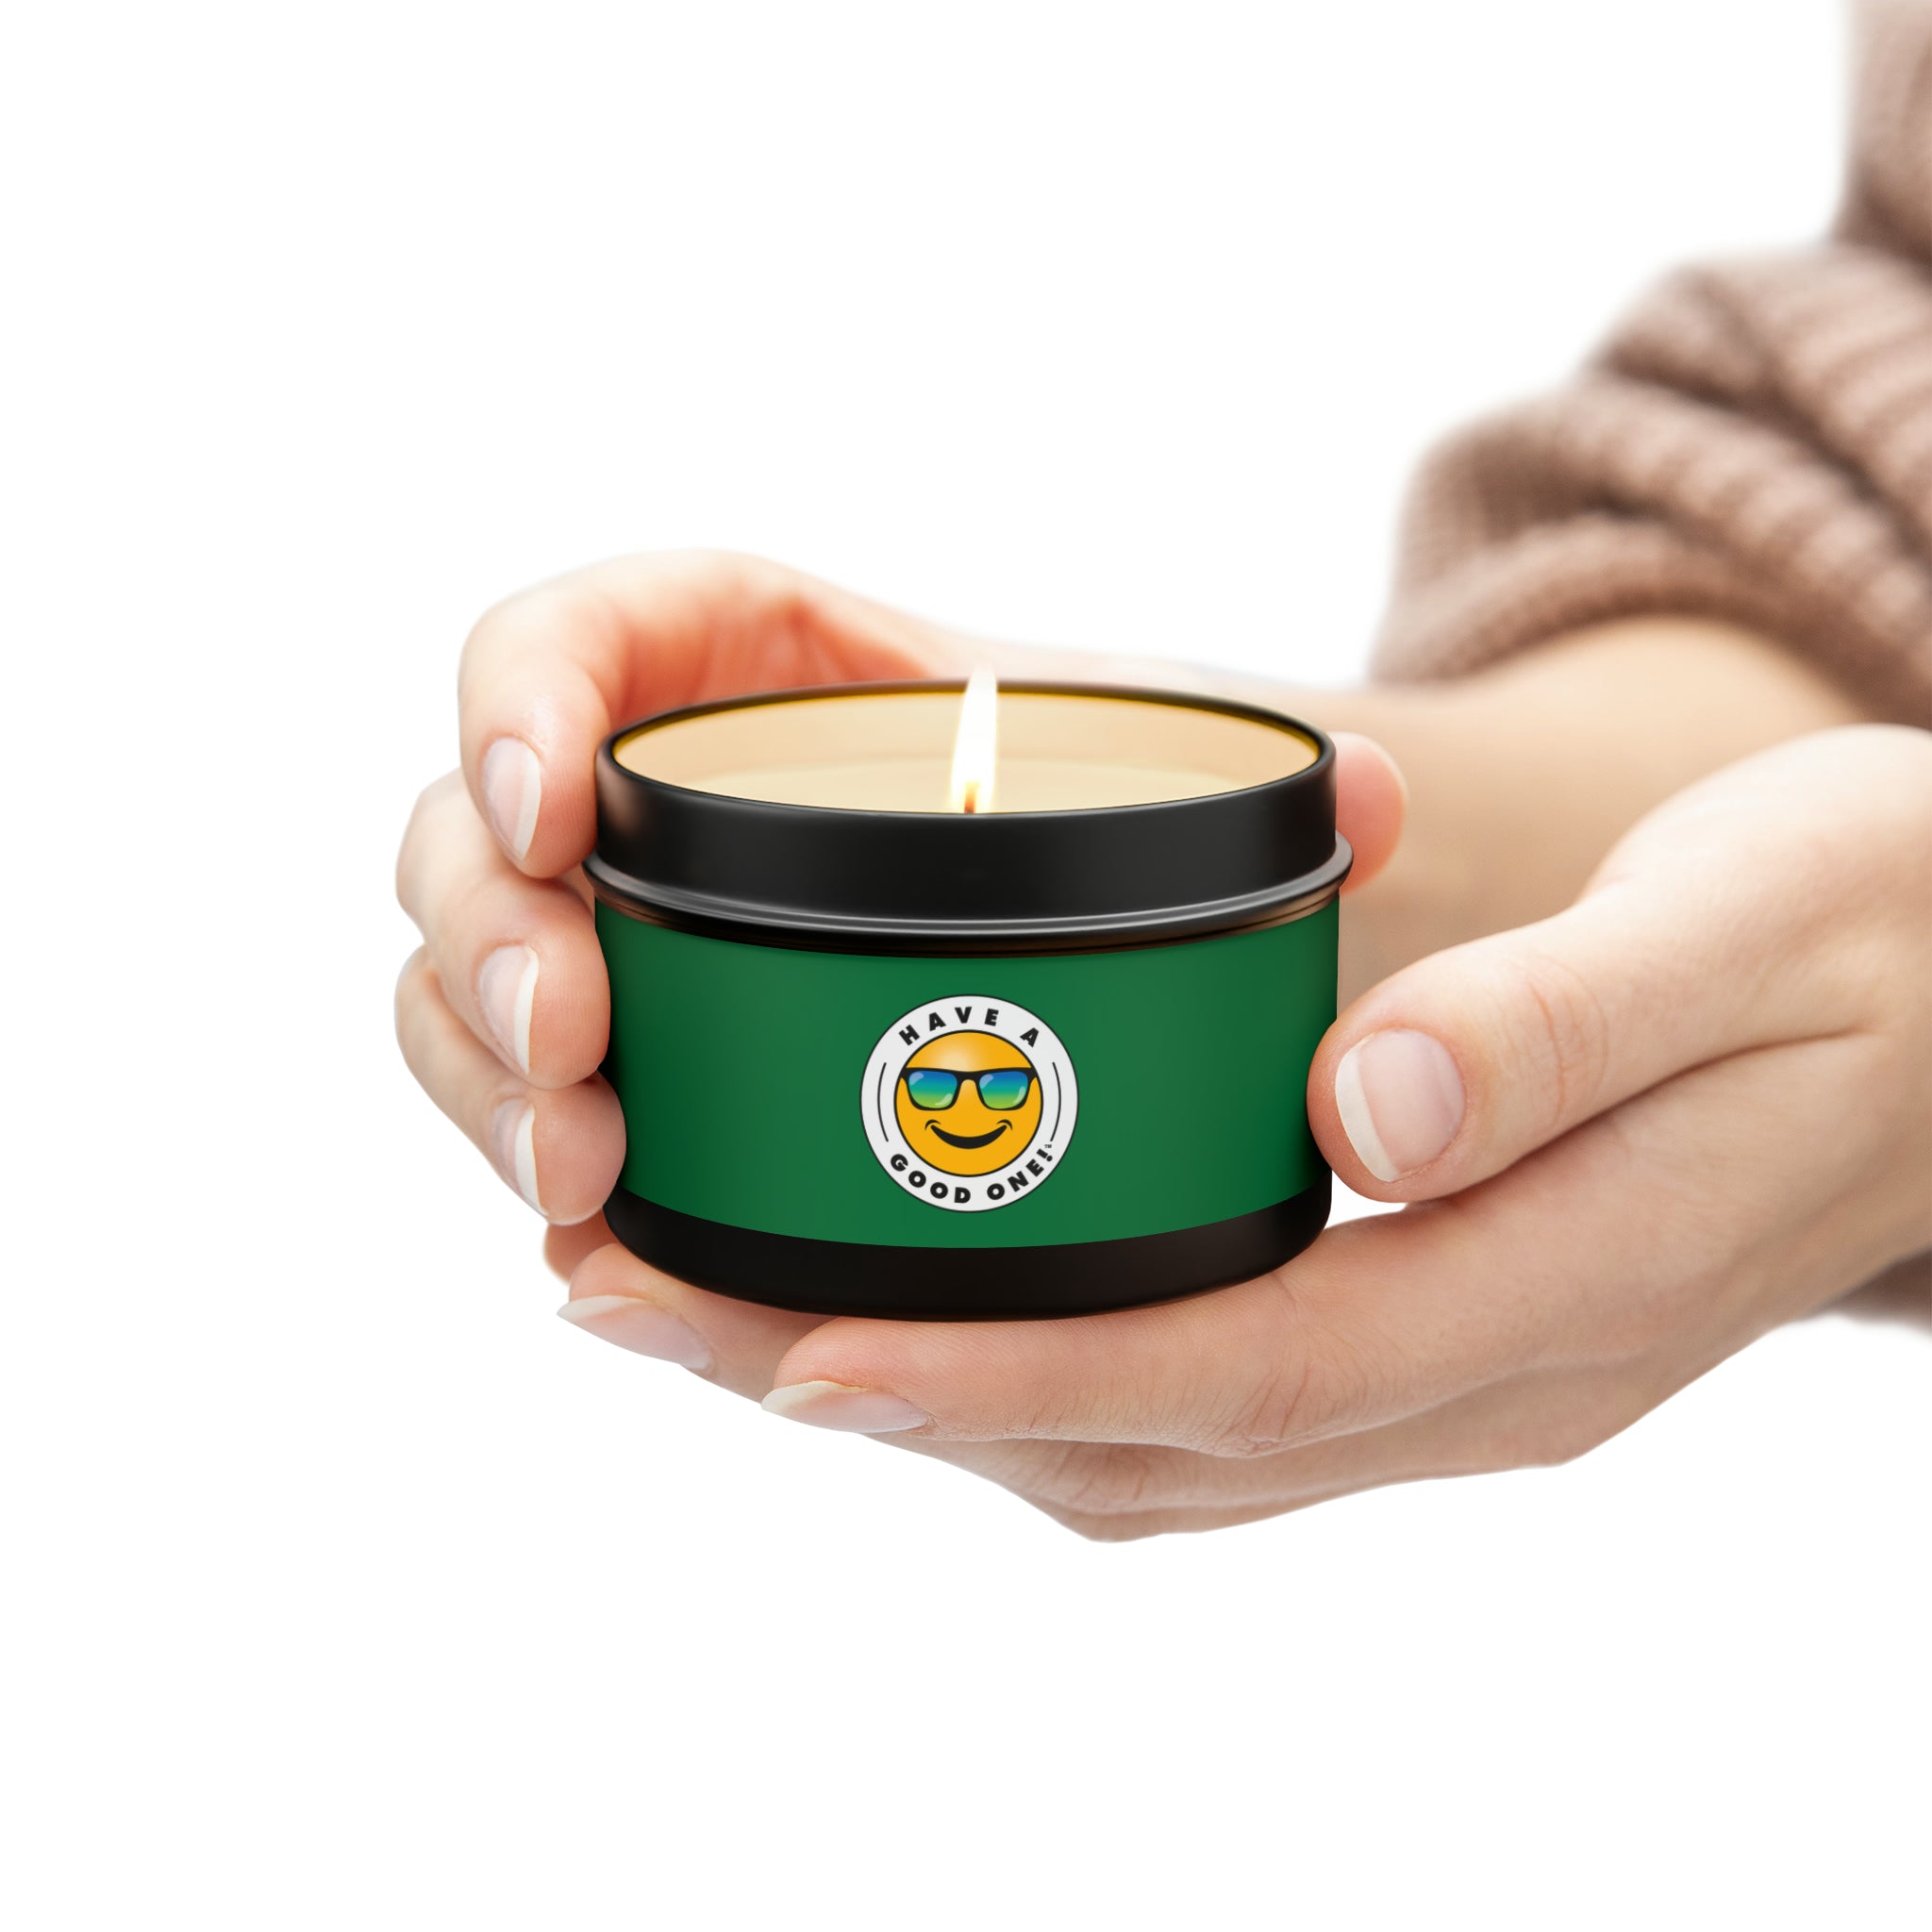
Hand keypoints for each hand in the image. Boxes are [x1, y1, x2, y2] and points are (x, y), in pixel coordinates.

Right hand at [393, 548, 1404, 1235]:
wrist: (1077, 899)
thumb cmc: (1097, 807)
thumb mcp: (1169, 773)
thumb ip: (1268, 788)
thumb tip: (1365, 802)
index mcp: (738, 666)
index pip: (565, 641)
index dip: (516, 702)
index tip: (557, 807)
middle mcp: (645, 798)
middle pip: (468, 841)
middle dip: (486, 946)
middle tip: (580, 1056)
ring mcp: (616, 937)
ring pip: (461, 990)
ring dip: (483, 1088)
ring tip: (585, 1193)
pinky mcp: (629, 1063)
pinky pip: (523, 1105)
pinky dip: (535, 1174)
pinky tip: (601, 1258)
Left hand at [555, 723, 1930, 1536]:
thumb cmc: (1872, 928)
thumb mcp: (1754, 921)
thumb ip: (1563, 1023)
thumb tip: (1358, 1112)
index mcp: (1564, 1290)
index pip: (1239, 1370)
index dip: (1006, 1374)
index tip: (791, 1352)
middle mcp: (1492, 1381)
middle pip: (1141, 1439)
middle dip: (884, 1397)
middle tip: (648, 1307)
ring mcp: (1466, 1379)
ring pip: (1148, 1444)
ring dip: (929, 1397)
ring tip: (716, 1312)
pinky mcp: (1442, 1329)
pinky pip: (1198, 1395)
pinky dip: (1034, 1369)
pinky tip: (922, 1301)